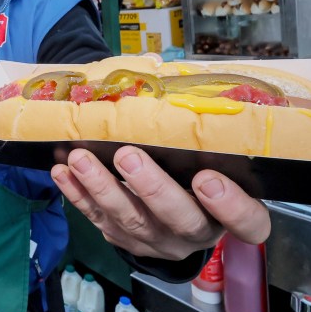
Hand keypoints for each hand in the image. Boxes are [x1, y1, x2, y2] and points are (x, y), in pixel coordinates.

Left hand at [51, 146, 269, 260]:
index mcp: (230, 215)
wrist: (174, 219)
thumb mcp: (212, 160)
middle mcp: (196, 233)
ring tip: (81, 159)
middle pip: (180, 219)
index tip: (207, 177)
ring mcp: (158, 241)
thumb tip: (164, 70)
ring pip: (131, 220)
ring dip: (103, 187)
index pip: (246, 222)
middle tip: (127, 156)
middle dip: (151, 188)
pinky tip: (64, 173)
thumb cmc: (197, 174)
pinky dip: (78, 195)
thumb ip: (199, 134)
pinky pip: (99, 220)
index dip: (230, 205)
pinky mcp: (124, 239)